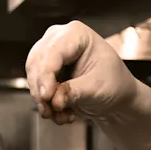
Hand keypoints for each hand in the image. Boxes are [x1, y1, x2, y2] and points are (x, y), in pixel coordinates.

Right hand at [25, 21, 141, 124]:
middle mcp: (59, 39)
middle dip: (42, 90)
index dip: (46, 75)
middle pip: (37, 63)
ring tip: (60, 115)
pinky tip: (61, 113)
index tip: (46, 96)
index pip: (53, 52)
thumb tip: (54, 100)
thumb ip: (74, 92)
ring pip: (33, 77)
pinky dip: (46, 104)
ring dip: (43, 100)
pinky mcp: (47, 72)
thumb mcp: (97, 88)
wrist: (116, 96)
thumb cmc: (114, 84)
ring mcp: (50, 55)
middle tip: (50, 111)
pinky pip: (36, 87)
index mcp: (76, 34)